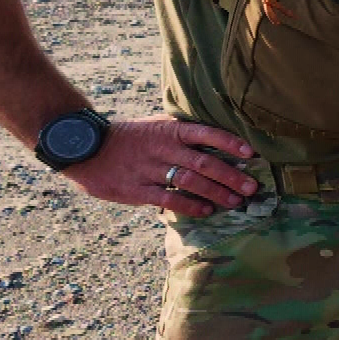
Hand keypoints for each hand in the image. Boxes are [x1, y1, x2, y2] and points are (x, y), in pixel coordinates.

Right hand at [62, 115, 258, 217]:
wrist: (86, 149)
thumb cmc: (131, 139)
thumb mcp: (157, 127)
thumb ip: (184, 136)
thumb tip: (221, 145)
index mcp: (170, 131)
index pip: (206, 133)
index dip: (229, 143)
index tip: (251, 154)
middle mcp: (162, 148)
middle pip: (203, 162)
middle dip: (230, 176)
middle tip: (252, 188)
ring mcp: (149, 169)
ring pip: (189, 182)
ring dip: (216, 193)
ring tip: (235, 202)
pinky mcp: (136, 190)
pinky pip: (168, 199)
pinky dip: (189, 206)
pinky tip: (206, 211)